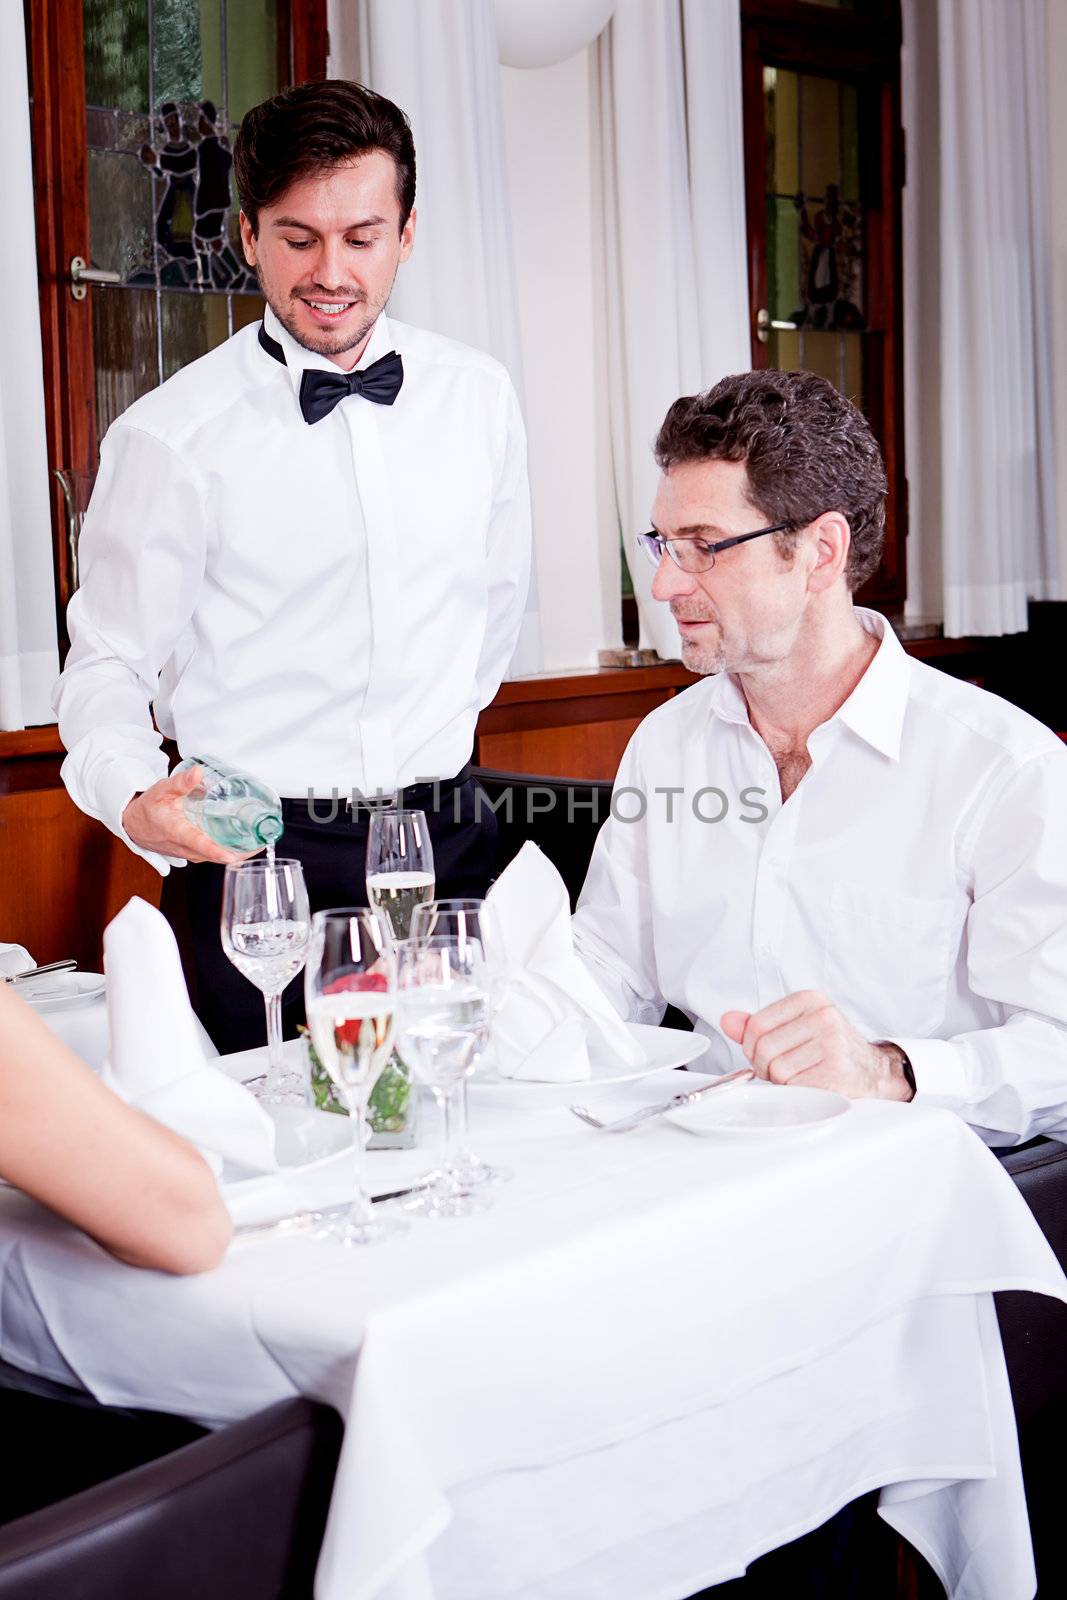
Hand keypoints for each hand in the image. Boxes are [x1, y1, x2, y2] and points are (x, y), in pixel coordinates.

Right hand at [122, 767, 258, 865]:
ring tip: (260, 837)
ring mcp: (192, 854)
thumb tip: (198, 772)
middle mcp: (188, 849)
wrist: (135, 825)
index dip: (224, 852)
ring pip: (220, 857)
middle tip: (265, 837)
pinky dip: (232, 849)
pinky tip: (245, 839)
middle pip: (221, 856)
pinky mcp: (195, 854)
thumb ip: (180, 782)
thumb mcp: (161, 791)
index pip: (205, 847)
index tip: (242, 852)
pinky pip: (217, 855)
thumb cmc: (149, 809)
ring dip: (241, 850)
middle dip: (245, 850)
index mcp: (180, 834)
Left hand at [720, 991, 912, 1101]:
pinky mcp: (836, 1071)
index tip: (764, 1054)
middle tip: (782, 1071)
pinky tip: (811, 1085)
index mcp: (810, 1000)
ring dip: (782, 1082)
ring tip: (801, 1076)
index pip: (756, 1024)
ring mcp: (832, 1043)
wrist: (873, 1072)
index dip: (752, 1046)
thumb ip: (759, 1024)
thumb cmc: (831, 1050)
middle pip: (764, 1048)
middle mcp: (823, 1017)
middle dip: (765, 1067)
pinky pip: (794, 1087)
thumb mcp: (796, 1027)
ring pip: (777, 1070)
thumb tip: (727, 1020)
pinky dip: (796, 1092)